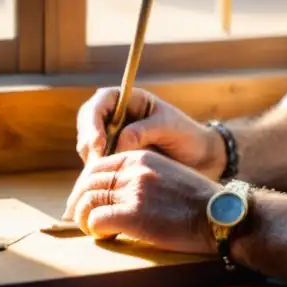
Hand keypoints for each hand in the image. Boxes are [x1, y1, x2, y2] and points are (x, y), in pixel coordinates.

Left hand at [62, 149, 219, 254]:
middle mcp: (133, 170)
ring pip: (88, 201)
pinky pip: (97, 220)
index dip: (85, 185)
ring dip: (83, 218)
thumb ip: (140, 177)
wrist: (219, 215)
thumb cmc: (196, 201)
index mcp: (140, 157)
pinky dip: (94, 230)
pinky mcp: (133, 214)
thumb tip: (114, 193)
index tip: (83, 200)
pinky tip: (105, 236)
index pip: (97, 166)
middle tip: (76, 218)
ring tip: (90, 229)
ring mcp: (132, 191)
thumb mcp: (166, 174)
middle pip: (87, 182)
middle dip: (78, 201)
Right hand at [75, 87, 224, 178]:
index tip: (99, 143)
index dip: (93, 121)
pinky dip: (96, 175)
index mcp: (128, 99)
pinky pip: (96, 164)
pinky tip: (104, 187)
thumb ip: (144, 131)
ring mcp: (111, 137)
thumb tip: (118, 144)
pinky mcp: (112, 158)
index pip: (100, 101)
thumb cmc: (187, 135)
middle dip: (88, 143)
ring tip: (103, 178)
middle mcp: (114, 116)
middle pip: (87, 124)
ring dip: (92, 161)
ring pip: (88, 147)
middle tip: (96, 164)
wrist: (199, 159)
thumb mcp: (169, 127)